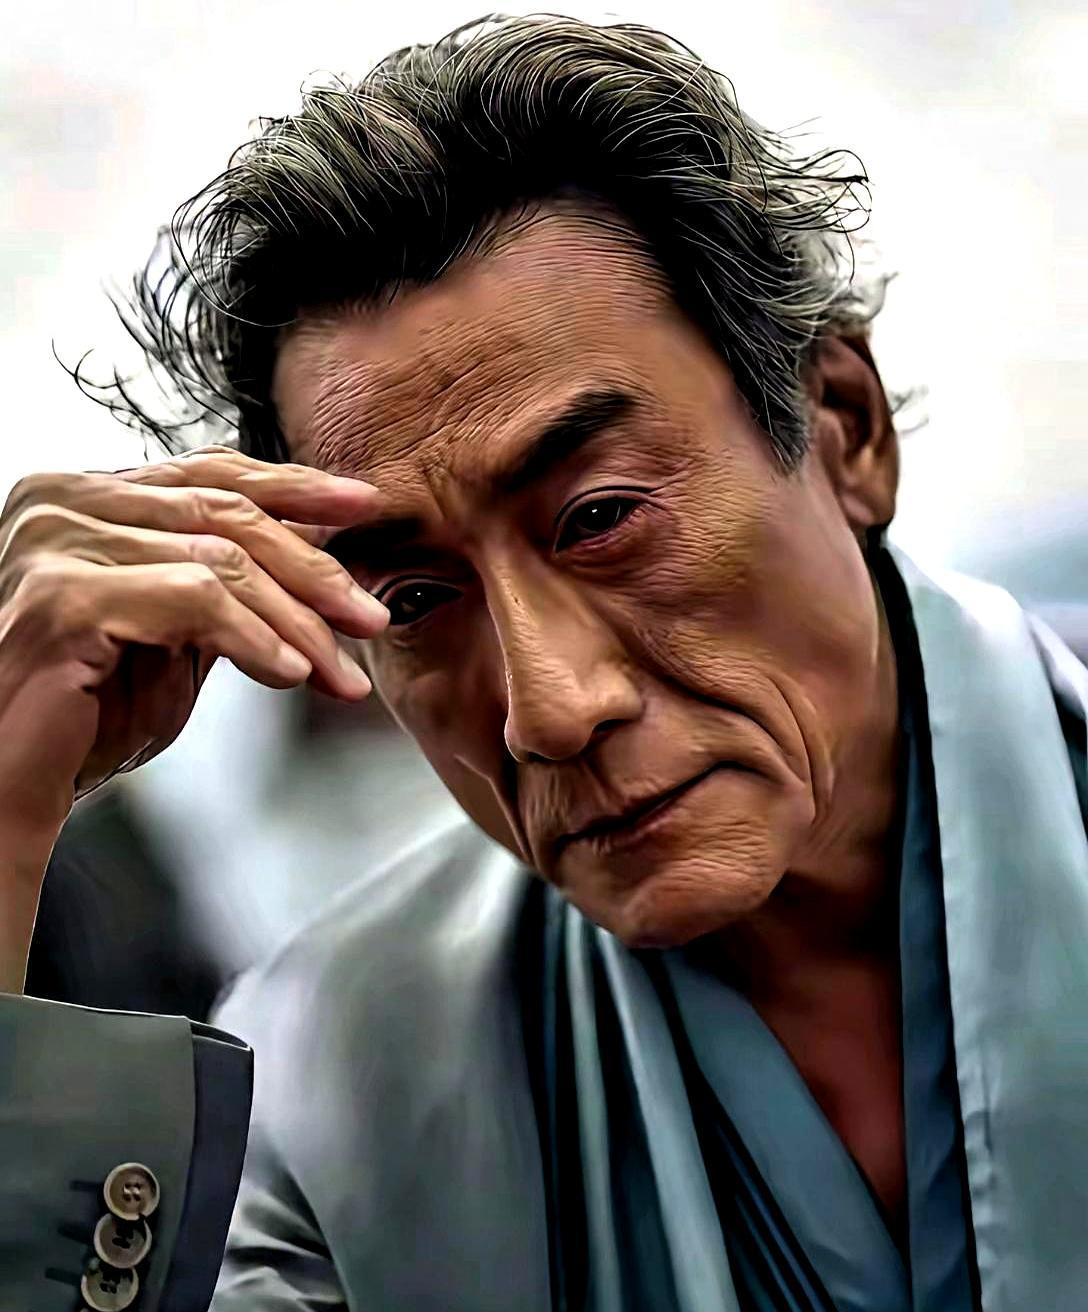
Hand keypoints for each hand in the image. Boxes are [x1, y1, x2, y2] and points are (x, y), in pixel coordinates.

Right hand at [0, 444, 388, 832]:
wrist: (14, 781)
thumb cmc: (89, 710)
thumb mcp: (175, 632)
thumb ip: (228, 584)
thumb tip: (319, 554)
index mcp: (90, 496)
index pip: (209, 472)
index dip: (295, 486)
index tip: (363, 505)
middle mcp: (65, 501)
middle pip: (225, 514)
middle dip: (314, 570)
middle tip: (369, 617)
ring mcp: (59, 543)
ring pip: (222, 561)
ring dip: (297, 622)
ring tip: (340, 670)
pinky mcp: (65, 597)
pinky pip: (194, 602)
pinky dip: (255, 639)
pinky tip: (291, 674)